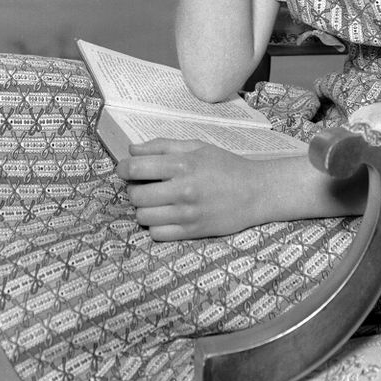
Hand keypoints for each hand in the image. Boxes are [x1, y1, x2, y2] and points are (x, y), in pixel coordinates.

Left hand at [116, 137, 261, 239]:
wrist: (256, 192)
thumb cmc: (226, 166)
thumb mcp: (198, 147)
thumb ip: (163, 146)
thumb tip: (132, 150)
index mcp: (183, 164)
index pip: (136, 168)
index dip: (124, 168)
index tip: (126, 168)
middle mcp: (183, 190)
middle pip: (136, 195)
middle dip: (134, 189)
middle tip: (144, 185)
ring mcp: (187, 214)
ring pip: (143, 216)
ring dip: (144, 208)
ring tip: (155, 201)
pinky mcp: (192, 232)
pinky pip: (156, 234)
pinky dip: (156, 225)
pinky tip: (165, 216)